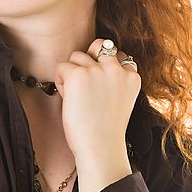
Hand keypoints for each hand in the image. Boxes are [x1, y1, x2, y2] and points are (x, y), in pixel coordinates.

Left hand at [53, 38, 140, 165]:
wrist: (100, 146)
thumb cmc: (105, 129)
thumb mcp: (119, 99)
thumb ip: (112, 80)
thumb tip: (91, 60)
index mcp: (132, 77)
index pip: (116, 55)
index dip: (102, 69)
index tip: (99, 89)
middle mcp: (117, 70)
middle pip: (99, 45)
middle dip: (88, 60)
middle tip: (84, 84)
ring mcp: (98, 70)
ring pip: (77, 56)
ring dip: (72, 72)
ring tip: (76, 96)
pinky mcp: (78, 74)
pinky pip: (61, 67)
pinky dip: (60, 81)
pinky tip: (67, 98)